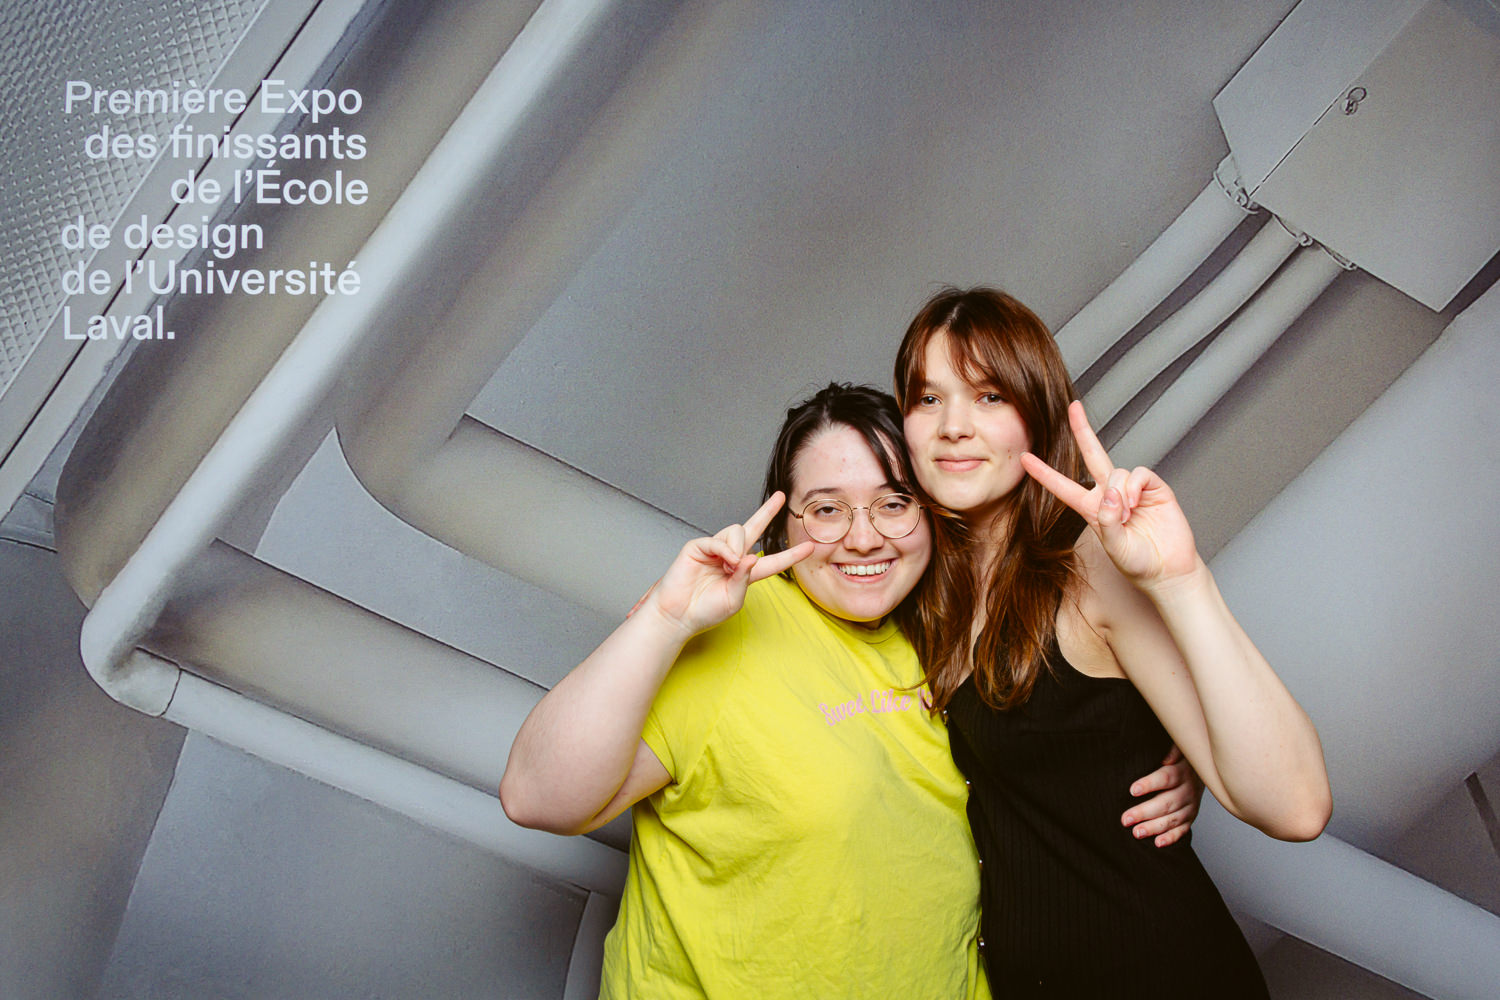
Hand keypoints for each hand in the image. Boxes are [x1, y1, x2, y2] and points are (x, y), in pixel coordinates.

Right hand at [648, 492, 813, 636]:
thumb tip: (750, 556)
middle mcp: (731, 557)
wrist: (678, 615)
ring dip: (739, 547)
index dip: (790, 555)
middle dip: (767, 511)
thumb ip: (744, 579)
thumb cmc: (704, 611)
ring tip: (730, 567)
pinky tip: (725, 562)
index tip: (809, 547)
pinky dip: (725, 550)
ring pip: (737, 531)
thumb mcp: (733, 600)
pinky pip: (718, 540)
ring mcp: (715, 550)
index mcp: (744, 572)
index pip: (771, 560)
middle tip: (781, 497)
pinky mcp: (699, 546)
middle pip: (754, 528)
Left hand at [1020, 401, 1199, 587]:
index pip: (1064, 487)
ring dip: (1119, 492)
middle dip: (1083, 430)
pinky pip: (1139, 473)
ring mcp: (1132, 490)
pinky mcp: (1154, 488)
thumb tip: (1112, 494)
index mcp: (1092, 509)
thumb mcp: (1114, 546)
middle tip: (1074, 408)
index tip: (1025, 458)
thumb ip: (1107, 522)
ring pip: (1117, 471)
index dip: (1044, 473)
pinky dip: (1134, 486)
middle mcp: (1110, 494)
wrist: (1168, 570)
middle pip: (1093, 455)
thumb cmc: (1137, 562)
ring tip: (1127, 515)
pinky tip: (1136, 503)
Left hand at [1120, 745, 1203, 846]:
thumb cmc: (1180, 759)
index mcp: (1182, 771)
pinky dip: (1171, 837)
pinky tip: (1158, 843)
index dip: (1150, 784)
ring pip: (1173, 819)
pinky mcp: (1191, 817)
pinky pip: (1183, 830)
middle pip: (1166, 802)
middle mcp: (1188, 790)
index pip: (1166, 778)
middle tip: (1125, 819)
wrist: (1203, 770)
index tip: (1132, 790)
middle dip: (1145, 812)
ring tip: (1137, 832)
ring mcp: (1191, 806)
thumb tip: (1165, 758)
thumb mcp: (1178, 748)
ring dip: (1155, 827)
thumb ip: (1171, 750)